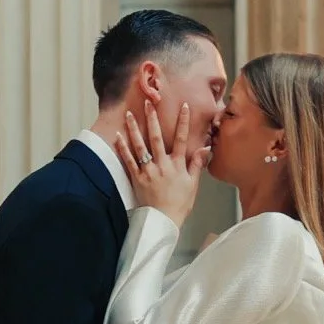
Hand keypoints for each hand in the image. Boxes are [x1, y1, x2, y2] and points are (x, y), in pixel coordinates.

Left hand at [122, 100, 206, 226]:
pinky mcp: (137, 178)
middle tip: (149, 102)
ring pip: (140, 146)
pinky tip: (118, 135)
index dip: (184, 122)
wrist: (163, 220)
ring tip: (130, 114)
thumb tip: (205, 148)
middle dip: (153, 119)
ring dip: (134, 129)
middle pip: (157, 138)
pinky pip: (128, 160)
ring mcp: (148, 171)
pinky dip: (123, 148)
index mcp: (177, 166)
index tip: (185, 106)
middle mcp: (162, 165)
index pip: (181, 139)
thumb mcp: (193, 184)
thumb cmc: (180, 204)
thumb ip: (197, 164)